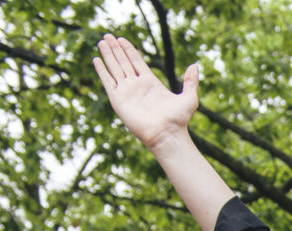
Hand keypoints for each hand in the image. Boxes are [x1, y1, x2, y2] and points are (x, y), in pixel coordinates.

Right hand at [93, 35, 199, 150]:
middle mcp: (137, 86)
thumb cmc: (178, 120)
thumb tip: (194, 65)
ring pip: (114, 68)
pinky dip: (102, 70)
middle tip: (108, 35)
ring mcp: (127, 92)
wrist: (166, 135)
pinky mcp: (118, 99)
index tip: (122, 39)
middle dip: (116, 48)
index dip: (129, 49)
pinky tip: (96, 59)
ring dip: (107, 55)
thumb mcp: (189, 98)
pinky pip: (108, 81)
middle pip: (123, 62)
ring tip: (102, 41)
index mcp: (151, 83)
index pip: (136, 61)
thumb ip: (191, 82)